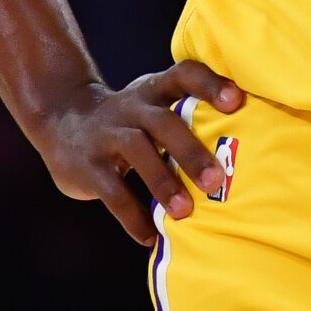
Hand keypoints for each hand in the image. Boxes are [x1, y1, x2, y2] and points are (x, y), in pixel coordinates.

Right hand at [30, 62, 243, 246]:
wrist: (61, 120)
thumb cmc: (129, 120)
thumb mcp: (152, 105)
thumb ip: (187, 119)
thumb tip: (249, 153)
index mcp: (154, 90)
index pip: (183, 74)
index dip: (209, 84)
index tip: (236, 101)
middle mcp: (131, 107)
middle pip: (163, 121)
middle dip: (190, 150)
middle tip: (216, 180)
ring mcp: (107, 135)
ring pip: (137, 150)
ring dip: (163, 181)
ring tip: (185, 212)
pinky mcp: (88, 166)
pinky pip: (113, 191)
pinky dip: (133, 216)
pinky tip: (152, 237)